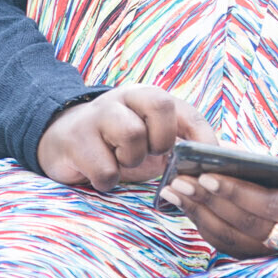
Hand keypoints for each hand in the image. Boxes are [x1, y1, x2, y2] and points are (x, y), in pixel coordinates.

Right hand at [37, 84, 213, 191]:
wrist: (61, 139)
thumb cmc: (116, 144)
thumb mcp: (148, 139)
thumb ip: (178, 144)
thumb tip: (216, 162)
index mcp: (146, 97)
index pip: (184, 110)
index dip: (203, 136)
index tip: (211, 160)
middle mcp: (123, 98)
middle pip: (159, 105)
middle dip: (162, 139)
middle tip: (151, 154)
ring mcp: (97, 116)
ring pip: (132, 134)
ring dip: (132, 160)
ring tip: (121, 161)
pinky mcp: (75, 139)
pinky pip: (105, 169)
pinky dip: (108, 180)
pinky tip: (100, 173)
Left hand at [161, 115, 277, 259]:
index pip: (270, 208)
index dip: (238, 194)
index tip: (207, 175)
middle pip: (246, 226)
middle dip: (210, 203)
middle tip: (179, 181)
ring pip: (233, 239)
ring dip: (200, 215)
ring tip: (173, 189)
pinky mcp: (264, 247)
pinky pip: (229, 241)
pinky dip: (205, 223)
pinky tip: (184, 202)